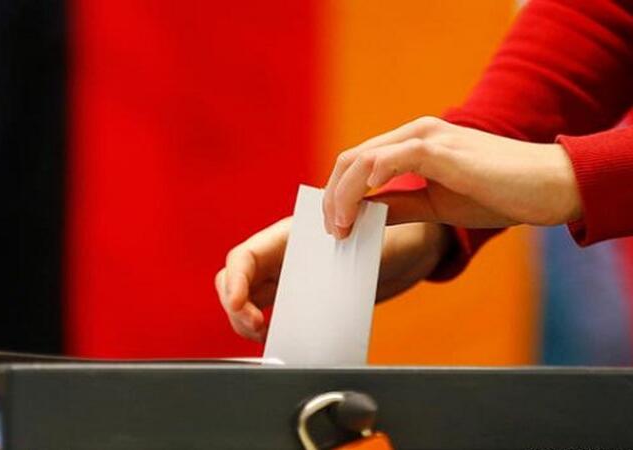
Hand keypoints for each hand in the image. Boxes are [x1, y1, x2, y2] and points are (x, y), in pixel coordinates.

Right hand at [216, 218, 448, 341]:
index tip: (239, 306)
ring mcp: (291, 278)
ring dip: (247, 321)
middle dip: (235, 308)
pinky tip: (278, 339)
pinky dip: (270, 329)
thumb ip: (348, 259)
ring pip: (251, 300)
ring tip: (266, 335)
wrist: (415, 246)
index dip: (233, 282)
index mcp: (290, 236)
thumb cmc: (394, 234)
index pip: (244, 257)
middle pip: (237, 281)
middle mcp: (284, 257)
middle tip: (256, 329)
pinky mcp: (304, 299)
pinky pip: (276, 314)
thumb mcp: (370, 246)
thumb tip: (333, 289)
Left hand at [323, 116, 582, 237]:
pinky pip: (393, 160)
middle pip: (352, 158)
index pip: (359, 161)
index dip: (338, 193)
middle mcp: (416, 133)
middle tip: (332, 230)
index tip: (336, 225)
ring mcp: (428, 137)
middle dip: (332, 196)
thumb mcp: (435, 205)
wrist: (549, 185)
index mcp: (414, 142)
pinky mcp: (442, 150)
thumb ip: (398, 205)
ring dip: (342, 195)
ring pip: (364, 159)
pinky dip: (368, 182)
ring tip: (341, 227)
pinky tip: (362, 207)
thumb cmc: (498, 193)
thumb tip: (362, 217)